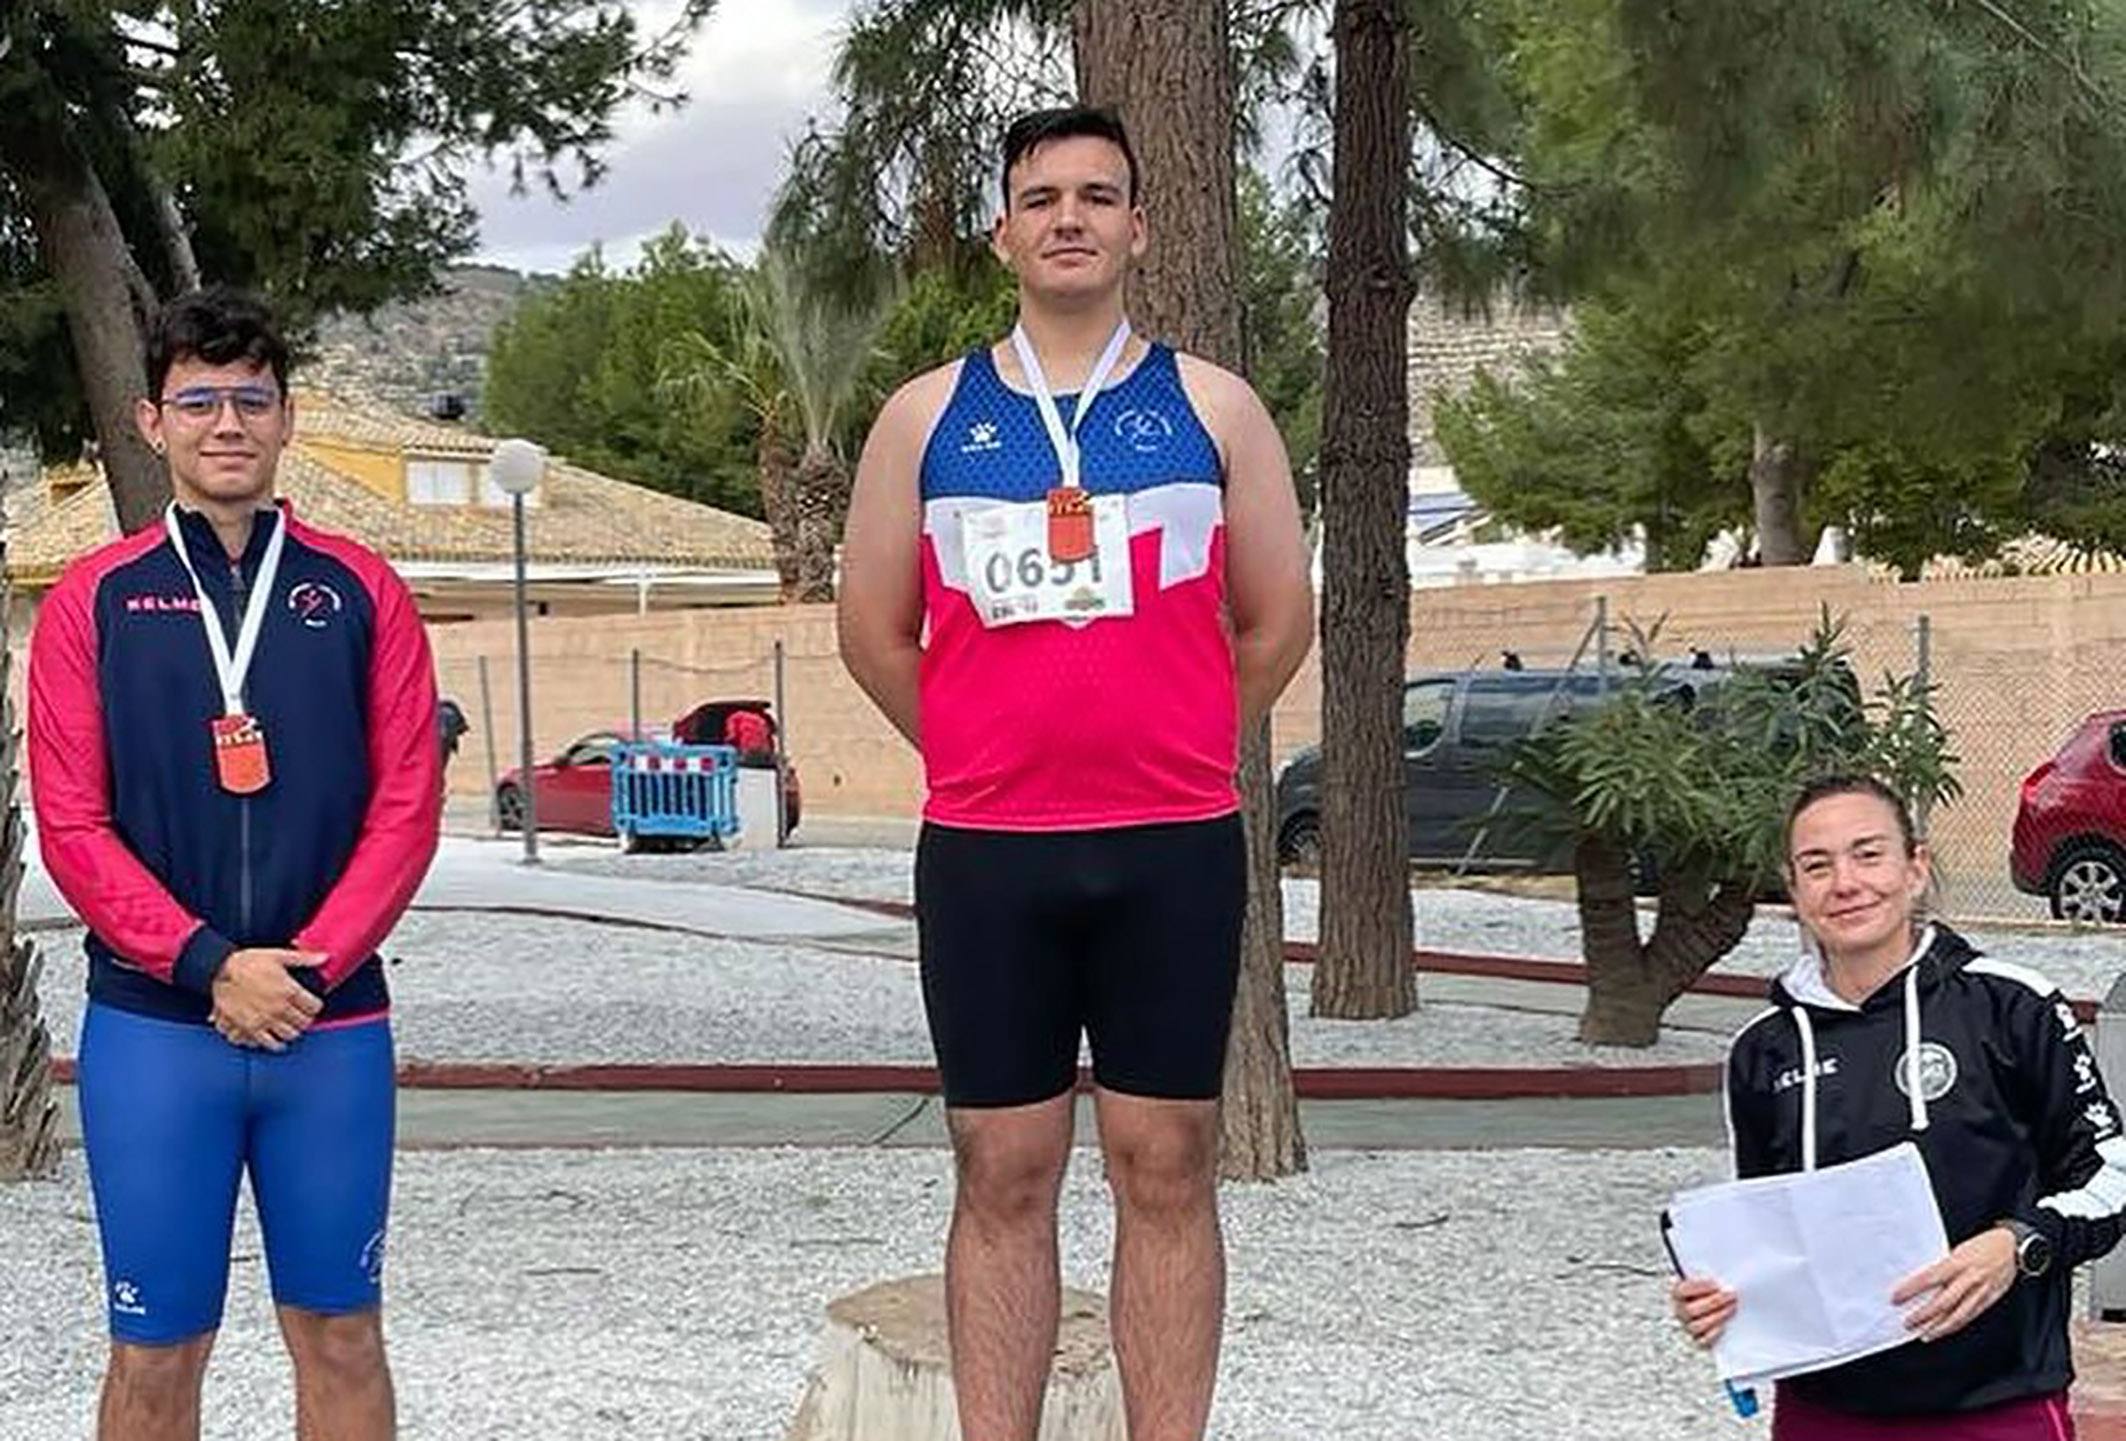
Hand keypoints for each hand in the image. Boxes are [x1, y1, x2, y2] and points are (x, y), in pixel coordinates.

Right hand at [209, 948, 324, 1050]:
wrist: (219, 971)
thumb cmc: (248, 962)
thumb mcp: (278, 955)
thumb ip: (304, 958)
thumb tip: (325, 957)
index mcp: (289, 990)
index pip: (314, 1006)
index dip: (315, 1005)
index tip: (312, 1004)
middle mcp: (279, 1008)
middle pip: (304, 1022)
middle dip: (306, 1018)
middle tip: (303, 1015)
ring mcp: (265, 1020)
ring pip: (291, 1034)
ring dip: (294, 1030)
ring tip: (292, 1025)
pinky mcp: (251, 1028)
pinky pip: (270, 1043)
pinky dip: (277, 1043)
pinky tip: (279, 1039)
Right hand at [1672, 1277, 1736, 1347]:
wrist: (1730, 1301)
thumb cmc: (1719, 1286)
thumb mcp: (1715, 1276)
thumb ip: (1715, 1274)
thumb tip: (1722, 1269)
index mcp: (1678, 1292)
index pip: (1680, 1290)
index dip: (1698, 1287)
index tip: (1716, 1284)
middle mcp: (1680, 1310)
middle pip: (1689, 1310)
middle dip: (1713, 1302)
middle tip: (1731, 1295)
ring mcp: (1689, 1326)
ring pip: (1696, 1326)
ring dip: (1717, 1317)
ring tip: (1733, 1308)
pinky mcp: (1699, 1340)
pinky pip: (1703, 1341)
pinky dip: (1714, 1334)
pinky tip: (1725, 1325)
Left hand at [1893, 1226, 2017, 1342]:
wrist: (2013, 1247)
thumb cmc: (1984, 1244)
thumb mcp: (1959, 1249)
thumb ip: (1943, 1264)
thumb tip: (1920, 1278)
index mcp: (1958, 1262)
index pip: (1929, 1278)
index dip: (1911, 1289)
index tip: (1896, 1298)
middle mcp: (1969, 1279)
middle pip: (1943, 1302)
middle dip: (1924, 1316)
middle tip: (1908, 1323)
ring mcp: (1981, 1292)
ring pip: (1957, 1315)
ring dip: (1938, 1327)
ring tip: (1924, 1334)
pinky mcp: (1989, 1300)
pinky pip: (1970, 1316)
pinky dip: (1955, 1326)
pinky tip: (1945, 1330)